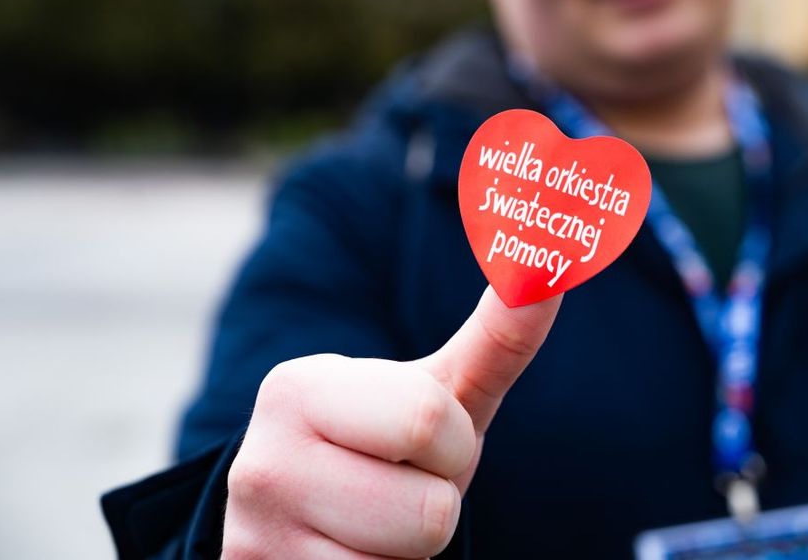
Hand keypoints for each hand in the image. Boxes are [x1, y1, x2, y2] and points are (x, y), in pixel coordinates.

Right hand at [222, 285, 562, 558]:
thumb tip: (551, 276)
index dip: (451, 441)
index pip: (428, 421)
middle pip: (431, 513)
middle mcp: (260, 465)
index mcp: (298, 388)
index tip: (420, 439)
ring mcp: (256, 542)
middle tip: (399, 485)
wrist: (301, 514)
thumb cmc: (382, 442)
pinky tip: (356, 555)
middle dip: (437, 500)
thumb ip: (495, 339)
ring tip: (378, 523)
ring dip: (413, 551)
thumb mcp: (433, 391)